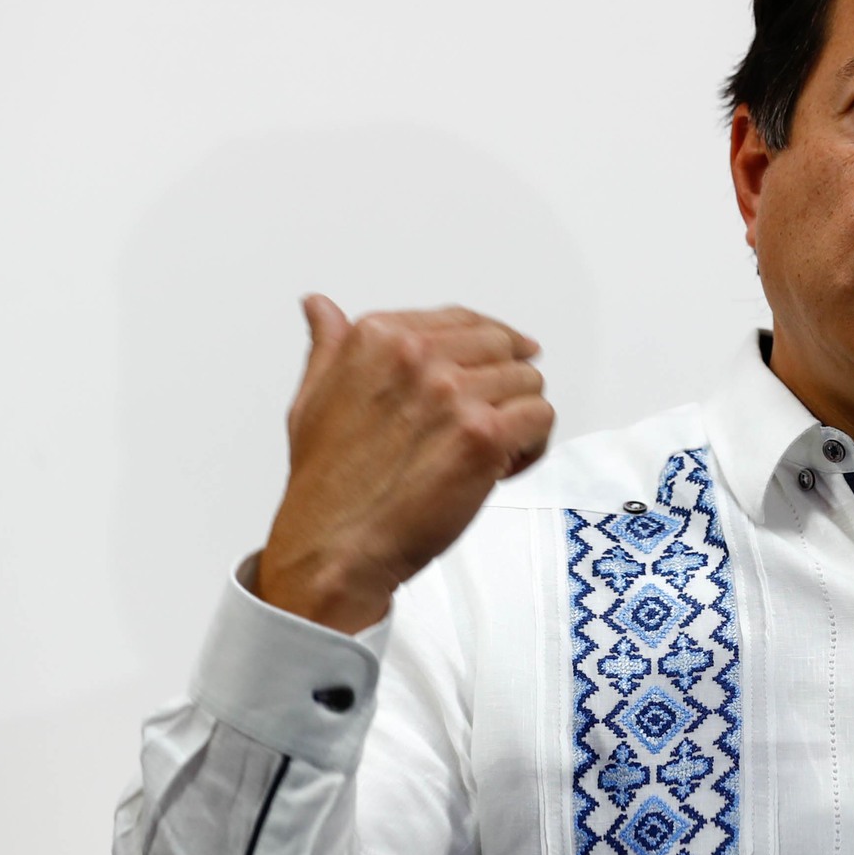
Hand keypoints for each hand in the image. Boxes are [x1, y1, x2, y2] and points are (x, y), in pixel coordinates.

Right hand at [256, 295, 552, 633]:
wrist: (335, 547)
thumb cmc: (327, 484)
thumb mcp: (313, 398)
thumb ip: (330, 346)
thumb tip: (321, 308)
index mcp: (377, 337)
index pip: (462, 319)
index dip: (492, 340)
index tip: (513, 351)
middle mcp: (417, 356)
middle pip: (502, 348)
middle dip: (503, 385)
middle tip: (488, 422)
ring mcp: (453, 393)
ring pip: (527, 383)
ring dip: (518, 419)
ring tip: (488, 454)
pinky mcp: (483, 434)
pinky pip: (540, 418)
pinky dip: (532, 446)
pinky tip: (502, 469)